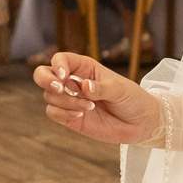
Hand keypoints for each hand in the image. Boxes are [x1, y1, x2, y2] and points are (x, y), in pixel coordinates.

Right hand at [35, 53, 157, 144]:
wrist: (139, 123)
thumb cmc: (132, 99)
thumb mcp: (120, 89)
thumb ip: (101, 88)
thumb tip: (84, 87)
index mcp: (84, 67)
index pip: (60, 59)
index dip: (58, 65)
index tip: (65, 77)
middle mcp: (72, 81)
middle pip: (43, 74)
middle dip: (46, 80)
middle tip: (60, 89)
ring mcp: (69, 99)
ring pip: (49, 95)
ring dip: (66, 102)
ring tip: (89, 107)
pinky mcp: (69, 117)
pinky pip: (53, 112)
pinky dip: (62, 113)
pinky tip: (80, 115)